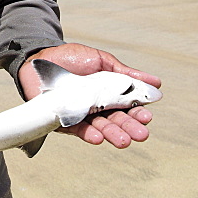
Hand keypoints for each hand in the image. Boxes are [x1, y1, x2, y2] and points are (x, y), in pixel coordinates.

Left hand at [19, 43, 161, 147]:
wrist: (41, 57)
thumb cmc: (71, 58)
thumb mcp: (102, 61)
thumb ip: (126, 73)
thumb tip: (156, 82)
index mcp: (108, 94)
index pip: (127, 107)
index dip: (137, 113)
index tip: (147, 117)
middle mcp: (96, 108)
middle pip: (116, 120)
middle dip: (129, 128)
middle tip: (141, 134)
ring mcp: (81, 115)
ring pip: (100, 128)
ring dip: (113, 135)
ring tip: (125, 140)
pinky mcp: (64, 120)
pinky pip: (77, 129)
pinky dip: (89, 134)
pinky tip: (99, 137)